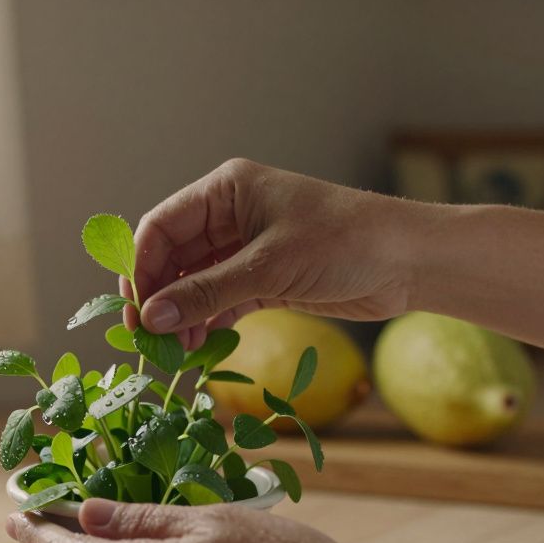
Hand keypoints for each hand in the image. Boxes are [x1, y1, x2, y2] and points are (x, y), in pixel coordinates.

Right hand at [122, 158, 414, 347]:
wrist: (409, 262)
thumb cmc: (345, 243)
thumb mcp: (269, 267)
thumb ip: (207, 293)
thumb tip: (152, 317)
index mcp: (227, 191)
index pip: (161, 226)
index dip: (141, 267)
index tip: (135, 309)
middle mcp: (230, 216)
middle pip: (173, 258)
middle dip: (160, 297)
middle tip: (148, 338)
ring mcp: (246, 249)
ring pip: (194, 284)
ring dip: (182, 316)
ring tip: (176, 351)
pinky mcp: (264, 280)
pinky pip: (220, 302)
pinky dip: (207, 324)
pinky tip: (198, 348)